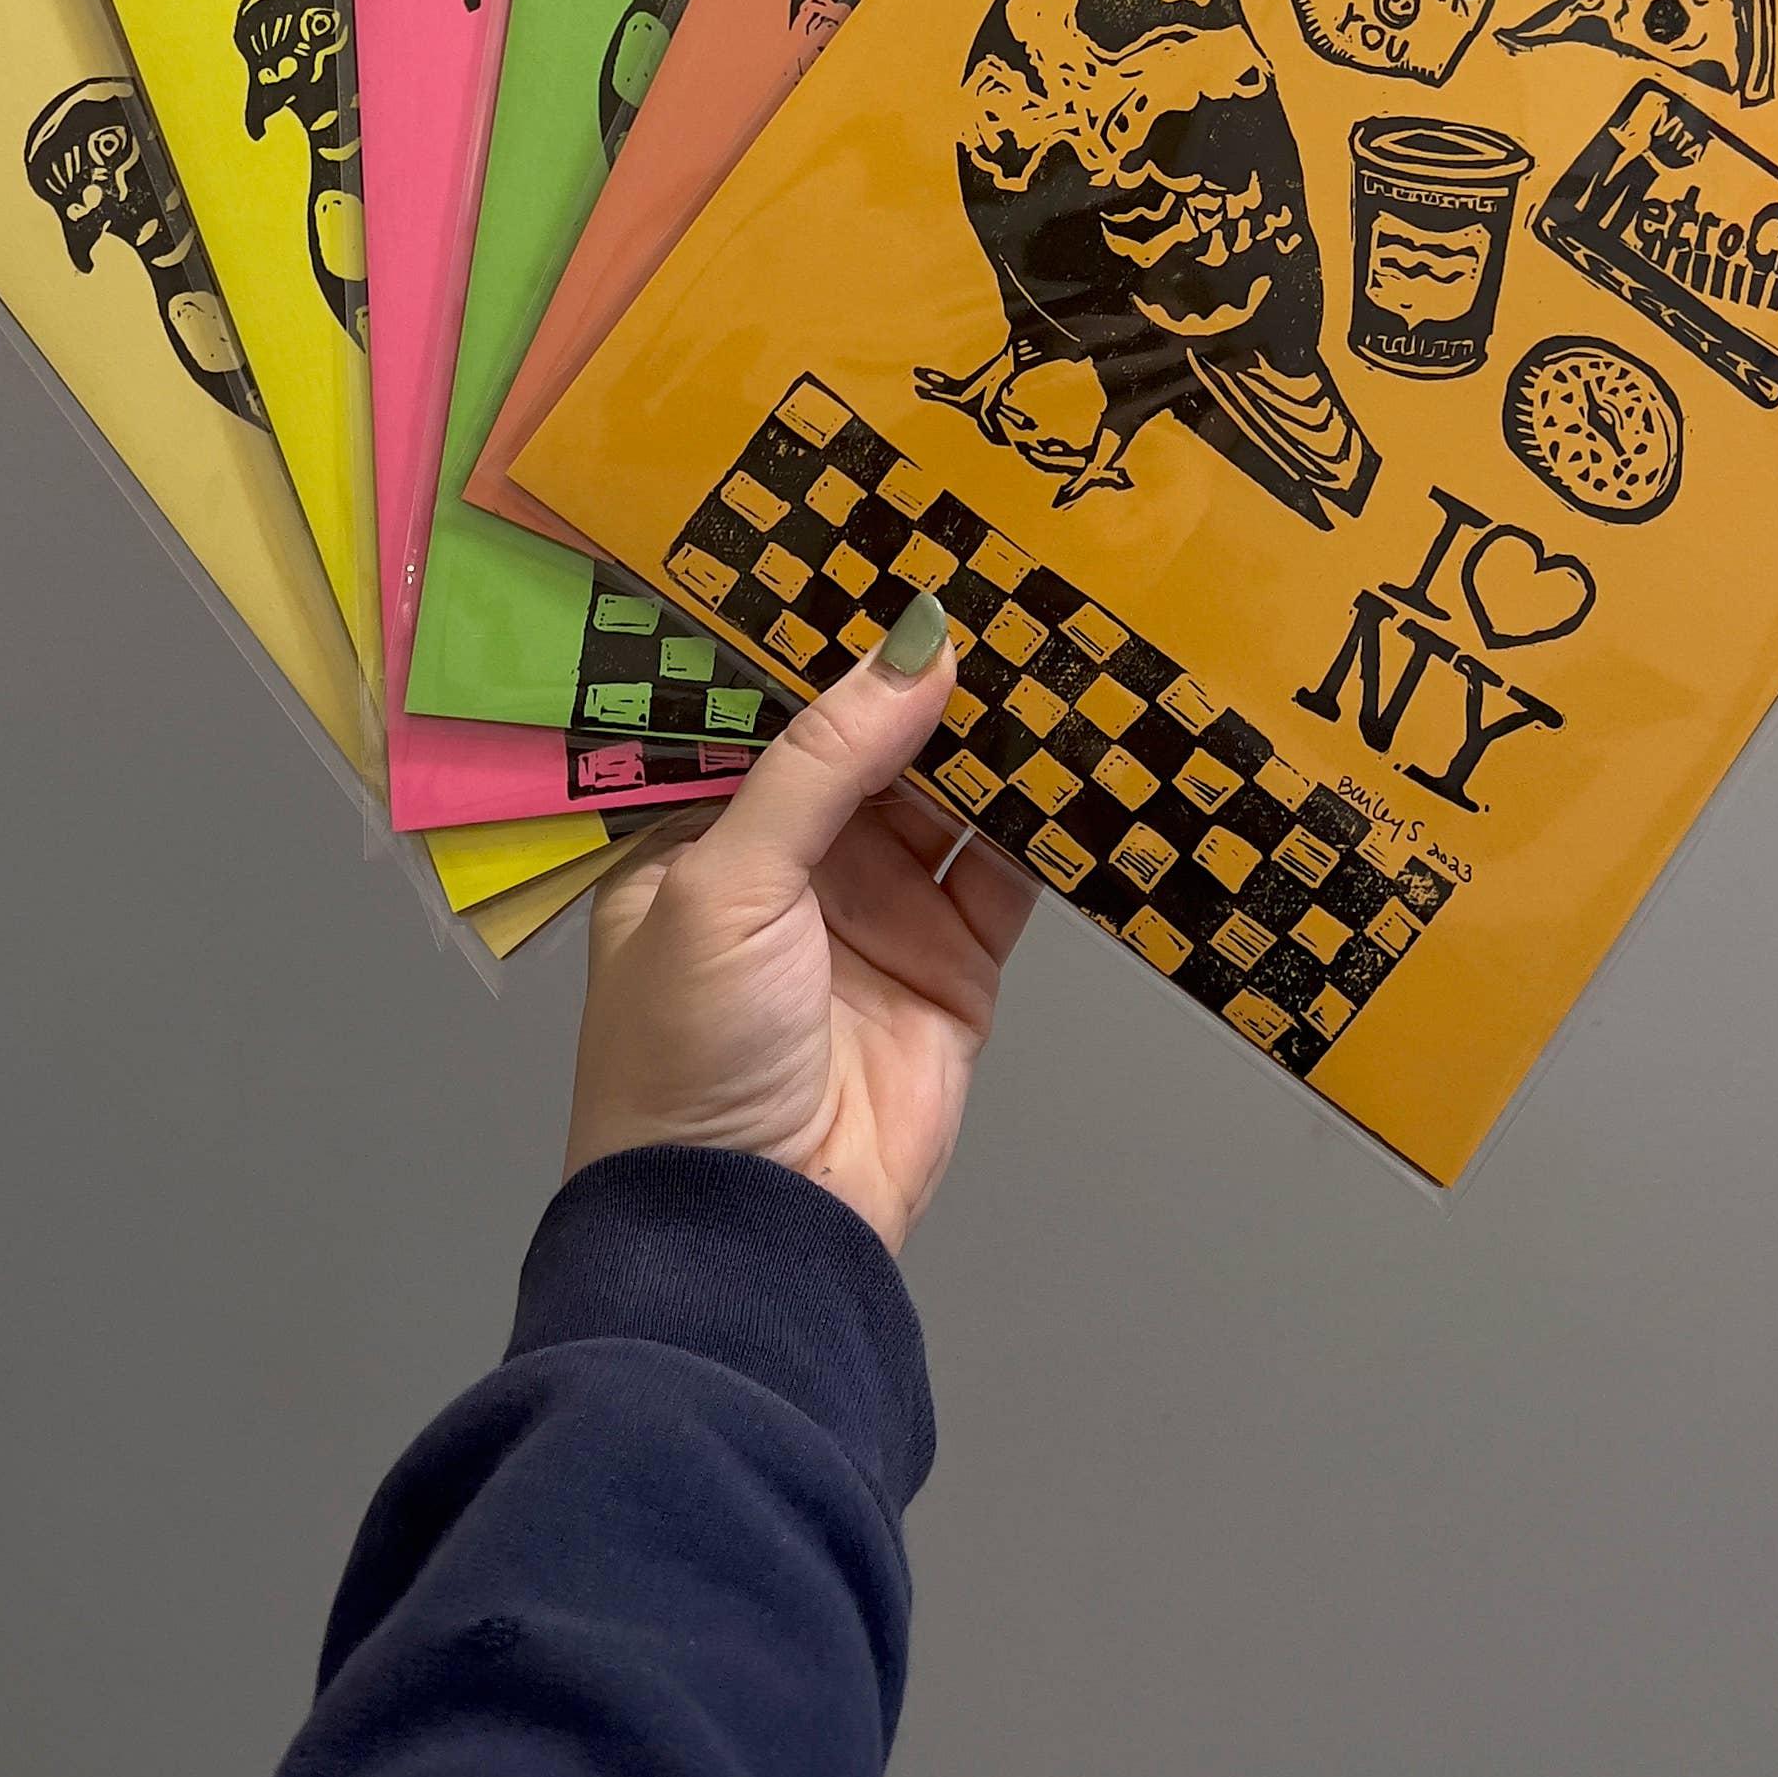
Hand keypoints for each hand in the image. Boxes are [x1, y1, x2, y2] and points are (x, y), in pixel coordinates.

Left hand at [563, 605, 1038, 1251]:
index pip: (774, 711)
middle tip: (1001, 575)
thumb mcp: (729, 882)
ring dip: (996, 736)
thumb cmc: (688, 1055)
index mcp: (704, 833)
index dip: (829, 638)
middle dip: (926, 675)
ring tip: (1058, 637)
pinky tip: (1089, 749)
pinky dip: (1050, 819)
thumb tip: (914, 645)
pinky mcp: (955, 966)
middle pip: (874, 744)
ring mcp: (879, 913)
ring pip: (949, 795)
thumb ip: (823, 760)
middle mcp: (794, 863)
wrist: (756, 1228)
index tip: (894, 548)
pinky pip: (1009, 872)